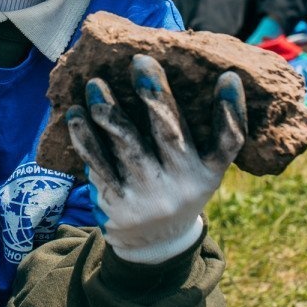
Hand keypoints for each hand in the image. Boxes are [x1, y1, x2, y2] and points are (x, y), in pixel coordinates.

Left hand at [66, 55, 245, 263]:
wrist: (153, 245)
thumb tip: (169, 76)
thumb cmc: (177, 188)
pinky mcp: (117, 201)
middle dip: (154, 95)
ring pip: (128, 144)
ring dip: (109, 110)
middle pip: (170, 133)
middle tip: (140, 61)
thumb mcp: (198, 170)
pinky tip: (76, 114)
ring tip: (96, 84)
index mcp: (208, 172)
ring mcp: (148, 194)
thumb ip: (195, 134)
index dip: (230, 110)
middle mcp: (182, 184)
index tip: (228, 76)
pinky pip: (98, 163)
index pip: (229, 141)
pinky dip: (85, 136)